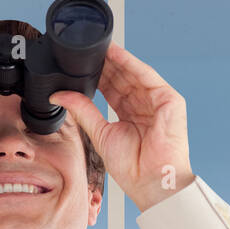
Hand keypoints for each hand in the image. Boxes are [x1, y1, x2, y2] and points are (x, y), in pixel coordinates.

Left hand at [48, 42, 193, 212]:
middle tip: (85, 49)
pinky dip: (130, 63)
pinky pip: (146, 76)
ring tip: (97, 46)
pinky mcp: (169, 100)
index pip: (113, 89)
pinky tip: (115, 54)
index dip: (98, 75)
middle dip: (105, 64)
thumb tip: (59, 96)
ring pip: (133, 73)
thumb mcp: (100, 134)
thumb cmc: (133, 168)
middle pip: (123, 79)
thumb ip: (83, 111)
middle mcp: (145, 106)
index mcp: (130, 116)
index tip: (80, 63)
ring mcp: (158, 102)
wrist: (150, 182)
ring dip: (115, 60)